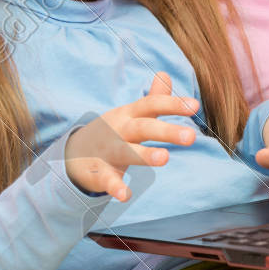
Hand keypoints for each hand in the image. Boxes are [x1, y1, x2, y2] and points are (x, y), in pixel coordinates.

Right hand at [63, 72, 199, 200]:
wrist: (73, 153)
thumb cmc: (114, 131)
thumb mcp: (131, 113)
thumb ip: (152, 97)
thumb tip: (165, 74)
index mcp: (130, 114)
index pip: (152, 104)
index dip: (173, 104)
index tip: (195, 106)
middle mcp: (120, 130)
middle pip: (143, 127)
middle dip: (166, 131)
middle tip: (191, 136)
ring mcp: (108, 151)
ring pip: (126, 151)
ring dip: (144, 154)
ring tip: (164, 158)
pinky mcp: (99, 172)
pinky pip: (107, 180)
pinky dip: (115, 187)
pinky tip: (126, 195)